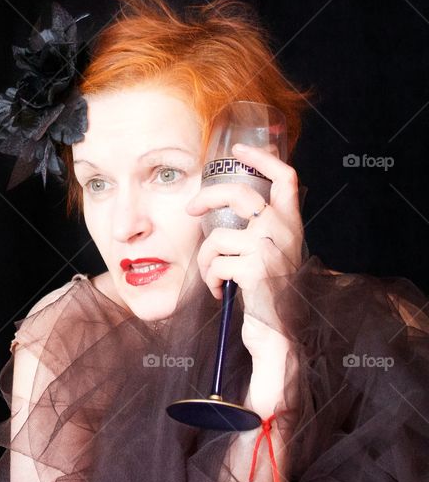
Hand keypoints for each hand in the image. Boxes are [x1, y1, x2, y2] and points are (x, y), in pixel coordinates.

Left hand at [185, 143, 304, 352]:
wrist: (278, 332)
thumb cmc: (268, 293)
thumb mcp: (270, 253)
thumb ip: (257, 229)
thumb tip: (221, 205)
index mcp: (291, 223)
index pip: (286, 177)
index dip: (263, 158)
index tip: (239, 149)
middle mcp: (285, 230)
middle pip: (238, 194)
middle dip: (206, 198)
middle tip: (190, 210)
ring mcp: (271, 247)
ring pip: (218, 236)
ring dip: (206, 260)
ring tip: (215, 276)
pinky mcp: (256, 267)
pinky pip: (215, 262)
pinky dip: (211, 278)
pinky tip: (221, 290)